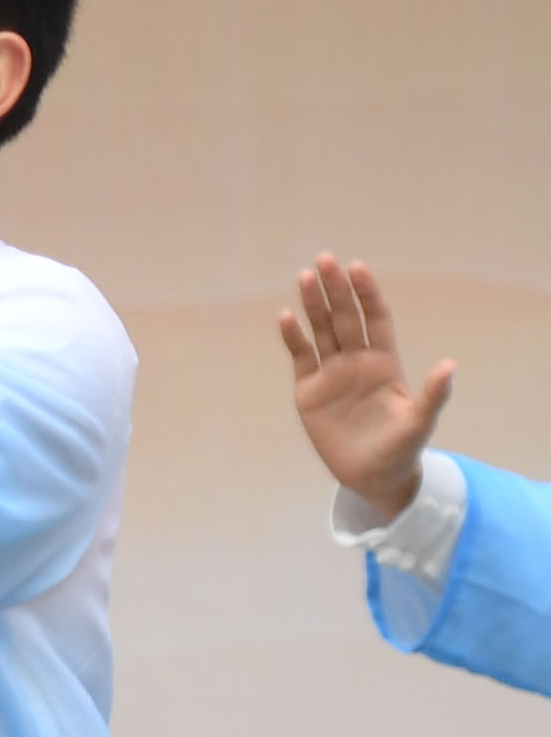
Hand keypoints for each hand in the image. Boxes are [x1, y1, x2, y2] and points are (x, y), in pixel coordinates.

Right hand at [282, 256, 455, 518]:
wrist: (372, 476)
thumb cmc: (401, 448)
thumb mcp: (421, 422)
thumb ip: (433, 394)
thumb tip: (450, 365)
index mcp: (384, 363)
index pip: (374, 320)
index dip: (366, 294)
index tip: (357, 269)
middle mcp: (356, 362)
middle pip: (344, 318)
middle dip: (335, 290)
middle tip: (324, 260)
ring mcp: (331, 374)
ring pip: (320, 331)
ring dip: (312, 305)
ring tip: (305, 276)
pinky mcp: (308, 392)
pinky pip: (300, 358)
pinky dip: (292, 338)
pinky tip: (286, 317)